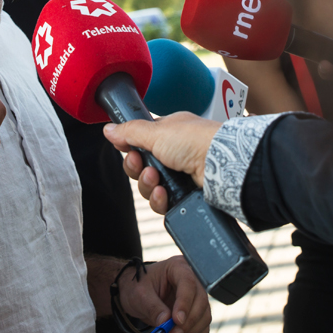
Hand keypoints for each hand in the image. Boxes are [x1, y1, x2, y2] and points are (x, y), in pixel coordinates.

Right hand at [104, 113, 219, 215]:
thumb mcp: (156, 131)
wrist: (222, 164)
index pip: (140, 143)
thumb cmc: (196, 140)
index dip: (131, 150)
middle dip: (138, 170)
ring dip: (148, 185)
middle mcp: (175, 154)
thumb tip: (109, 129)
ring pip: (150, 187)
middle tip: (144, 167)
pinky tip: (163, 194)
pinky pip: (163, 203)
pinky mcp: (186, 195)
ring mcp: (181, 175)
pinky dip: (159, 200)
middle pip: (142, 168)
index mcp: (169, 134)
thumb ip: (130, 132)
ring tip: (157, 181)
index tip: (127, 150)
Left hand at [117, 257, 211, 332]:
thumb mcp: (140, 295)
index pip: (188, 283)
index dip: (184, 302)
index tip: (176, 320)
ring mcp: (196, 296)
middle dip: (189, 320)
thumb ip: (153, 307)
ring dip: (192, 330)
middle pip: (201, 300)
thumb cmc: (137, 287)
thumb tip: (165, 322)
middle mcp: (191, 279)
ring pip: (205, 314)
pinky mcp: (196, 311)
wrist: (135, 293)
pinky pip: (203, 325)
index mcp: (177, 267)